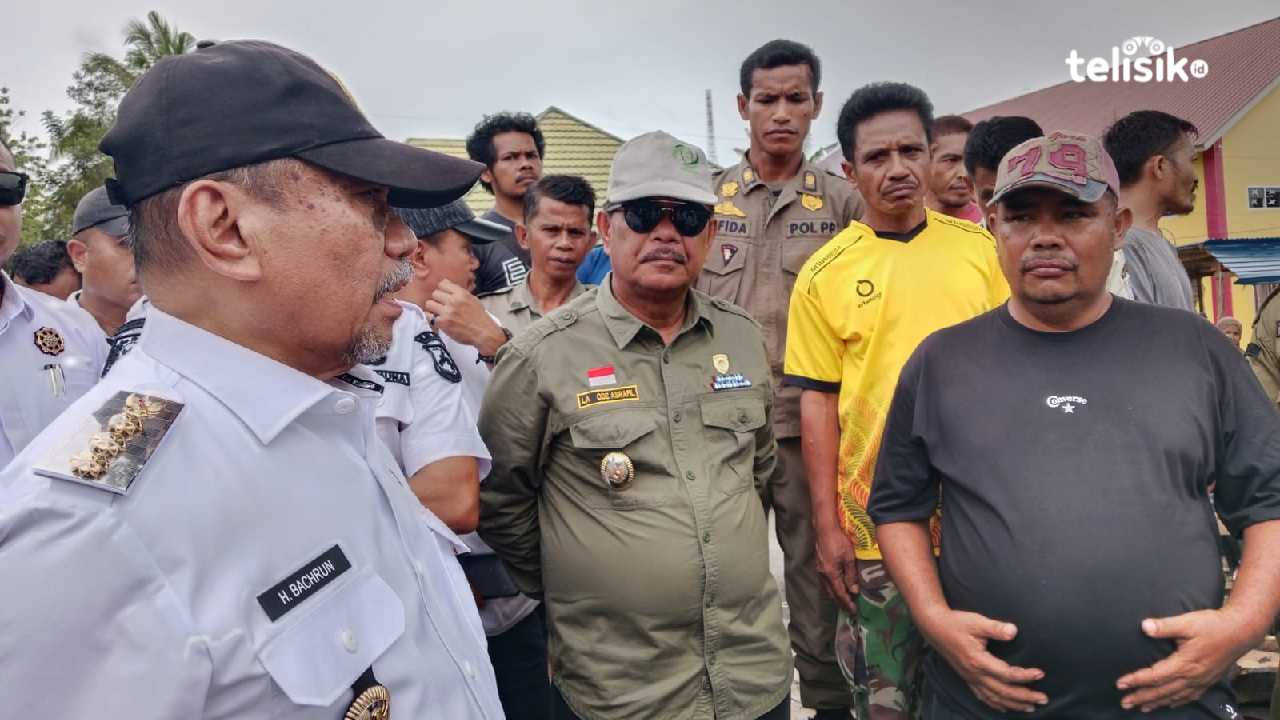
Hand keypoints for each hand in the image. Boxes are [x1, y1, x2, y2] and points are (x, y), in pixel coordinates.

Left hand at [423, 279, 506, 355]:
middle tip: (441, 305)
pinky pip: (430, 317)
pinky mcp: (443, 322)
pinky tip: (440, 321)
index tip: (443, 294)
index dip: (442, 290)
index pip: (442, 283)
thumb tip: (449, 290)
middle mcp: (454, 301)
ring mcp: (447, 311)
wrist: (484, 333)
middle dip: (437, 299)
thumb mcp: (473, 300)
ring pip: (429, 304)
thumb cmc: (480, 319)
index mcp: (462, 294)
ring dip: (433, 309)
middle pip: (435, 293)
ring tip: (439, 313)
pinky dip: (433, 320)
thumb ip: (460, 294)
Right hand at [814, 526, 858, 611]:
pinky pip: (825, 581)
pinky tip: (836, 586)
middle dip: (840, 602)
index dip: (847, 603)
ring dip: (835, 595)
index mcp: (831, 574)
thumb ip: (851, 575)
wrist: (824, 528)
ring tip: (844, 600)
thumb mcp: (849, 558)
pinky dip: (832, 587)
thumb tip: (854, 591)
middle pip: (831, 594)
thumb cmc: (838, 540)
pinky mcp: (819, 564)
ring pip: (827, 588)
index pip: (840, 594)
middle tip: (849, 609)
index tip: (854, 611)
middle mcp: (823, 574)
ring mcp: (819, 569)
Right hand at [921, 609, 1045, 712]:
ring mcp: (970, 678)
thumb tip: (1014, 631)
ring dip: (1014, 704)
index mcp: (978, 660)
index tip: (1041, 673)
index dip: (1025, 675)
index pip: (1007, 674)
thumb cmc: (956, 623)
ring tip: (1030, 708)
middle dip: (1025, 696)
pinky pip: (983, 696)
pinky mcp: (967, 678)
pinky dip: (996, 704)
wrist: (934, 627)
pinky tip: (1005, 708)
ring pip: (995, 698)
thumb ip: (995, 628)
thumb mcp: (976, 621)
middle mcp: (975, 674)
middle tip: (1044, 698)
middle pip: (1004, 691)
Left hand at [1116, 609, 1258, 711]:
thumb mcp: (1187, 622)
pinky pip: (1189, 696)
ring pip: (1175, 696)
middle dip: (1142, 697)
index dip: (1136, 680)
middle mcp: (1192, 677)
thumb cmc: (1213, 625)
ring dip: (1156, 702)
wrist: (1241, 631)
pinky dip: (1176, 701)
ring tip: (1141, 708)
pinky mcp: (1208, 680)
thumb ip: (1164, 626)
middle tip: (1124, 703)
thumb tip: (1144, 626)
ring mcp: (1201, 681)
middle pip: (1162, 691)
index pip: (1155, 676)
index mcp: (1184, 664)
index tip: (1120, 684)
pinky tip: (1170, 704)